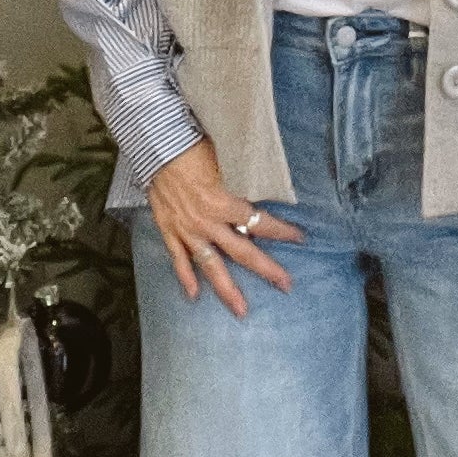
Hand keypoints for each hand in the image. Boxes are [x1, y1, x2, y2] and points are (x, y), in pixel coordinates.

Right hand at [146, 137, 303, 315]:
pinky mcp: (170, 230)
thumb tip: (264, 188)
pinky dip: (186, 278)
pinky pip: (179, 259)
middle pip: (242, 252)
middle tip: (285, 285)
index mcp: (225, 203)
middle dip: (266, 269)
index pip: (260, 222)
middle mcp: (208, 222)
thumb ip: (243, 181)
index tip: (299, 238)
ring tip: (241, 309)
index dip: (281, 231)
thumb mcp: (226, 161)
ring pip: (211, 266)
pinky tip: (194, 296)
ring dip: (227, 289)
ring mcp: (188, 230)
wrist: (158, 147)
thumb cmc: (194, 148)